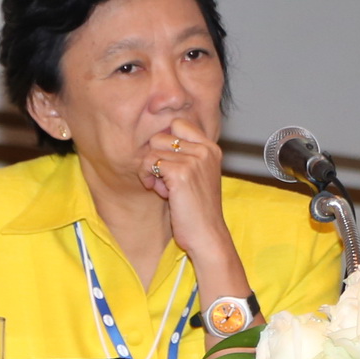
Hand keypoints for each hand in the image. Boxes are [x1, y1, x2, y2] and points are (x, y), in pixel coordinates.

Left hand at [142, 118, 244, 294]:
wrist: (207, 234)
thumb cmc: (199, 209)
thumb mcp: (198, 175)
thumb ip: (185, 155)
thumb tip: (155, 141)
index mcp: (211, 148)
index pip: (179, 124)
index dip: (166, 141)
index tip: (167, 160)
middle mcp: (205, 150)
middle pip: (161, 136)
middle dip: (156, 157)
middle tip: (164, 179)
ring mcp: (194, 160)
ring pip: (152, 150)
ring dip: (151, 170)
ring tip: (164, 188)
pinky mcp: (181, 173)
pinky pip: (150, 163)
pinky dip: (148, 178)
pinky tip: (161, 192)